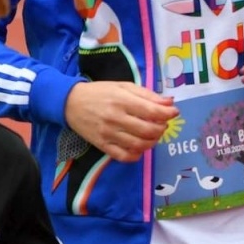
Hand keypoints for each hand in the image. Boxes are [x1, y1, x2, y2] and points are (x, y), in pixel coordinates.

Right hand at [63, 81, 178, 162]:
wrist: (70, 103)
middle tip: (162, 125)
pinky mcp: (102, 145)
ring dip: (152, 142)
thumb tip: (169, 102)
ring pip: (138, 145)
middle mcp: (115, 118)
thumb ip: (146, 94)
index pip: (151, 111)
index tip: (174, 112)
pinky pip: (124, 156)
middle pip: (148, 130)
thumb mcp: (123, 86)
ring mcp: (108, 134)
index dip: (167, 113)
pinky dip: (136, 155)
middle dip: (161, 129)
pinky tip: (140, 148)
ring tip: (153, 135)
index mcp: (121, 100)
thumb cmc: (99, 92)